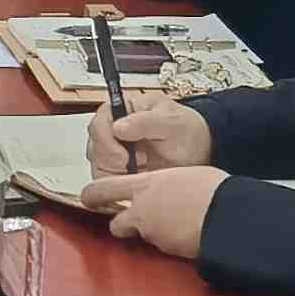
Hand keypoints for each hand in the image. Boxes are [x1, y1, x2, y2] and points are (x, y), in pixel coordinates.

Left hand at [76, 165, 227, 258]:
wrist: (229, 215)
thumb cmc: (213, 189)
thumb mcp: (185, 175)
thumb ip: (166, 184)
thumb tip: (168, 189)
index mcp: (147, 184)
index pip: (106, 188)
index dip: (93, 195)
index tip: (88, 198)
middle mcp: (143, 210)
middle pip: (116, 223)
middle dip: (120, 225)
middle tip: (127, 223)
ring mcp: (153, 233)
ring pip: (143, 236)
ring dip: (152, 233)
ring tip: (176, 225)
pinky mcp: (166, 250)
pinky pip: (163, 246)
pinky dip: (171, 242)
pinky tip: (187, 234)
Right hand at [91, 99, 212, 176]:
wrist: (199, 151)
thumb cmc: (186, 130)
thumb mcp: (171, 121)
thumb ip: (145, 122)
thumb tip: (119, 127)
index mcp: (123, 110)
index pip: (99, 123)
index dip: (106, 141)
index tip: (123, 155)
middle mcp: (114, 129)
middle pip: (95, 147)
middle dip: (112, 161)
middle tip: (133, 165)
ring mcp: (115, 151)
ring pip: (98, 166)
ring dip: (116, 174)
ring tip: (141, 170)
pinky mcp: (119, 171)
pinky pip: (107, 181)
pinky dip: (119, 185)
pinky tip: (137, 180)